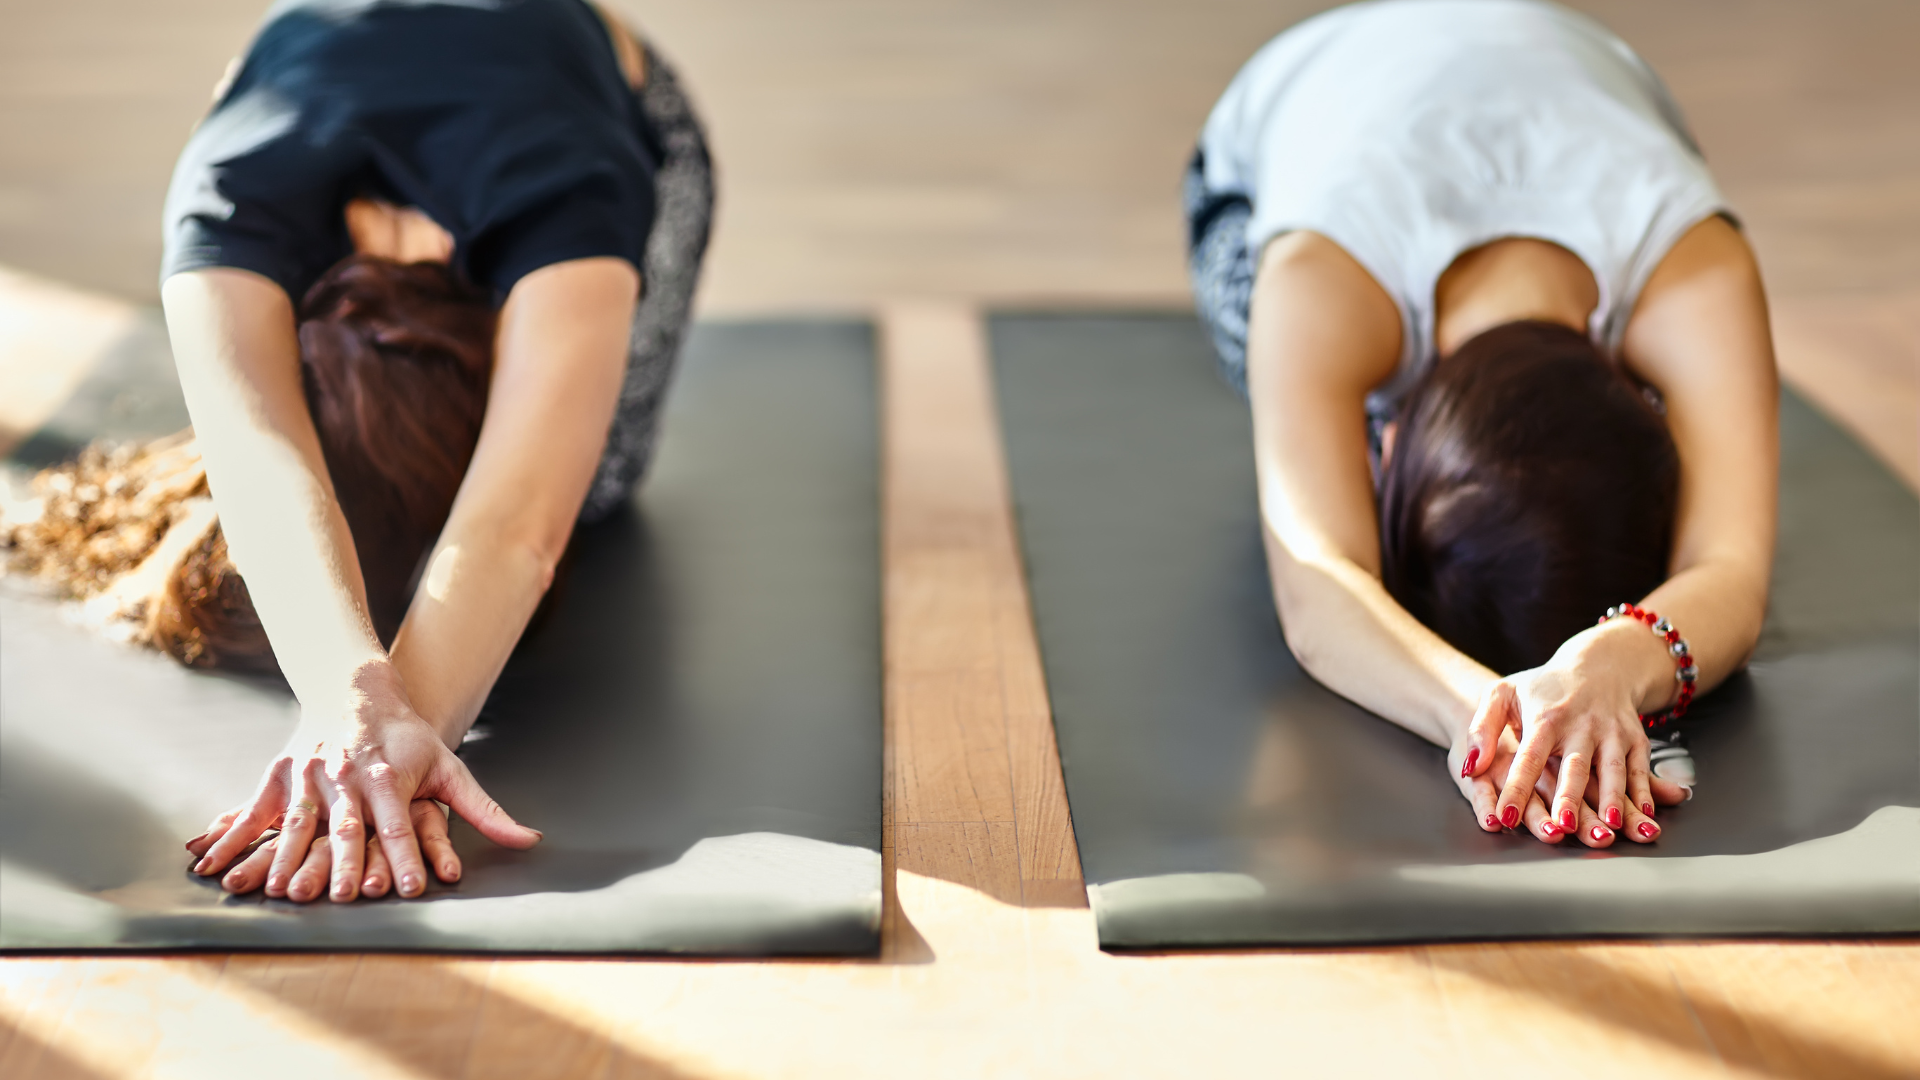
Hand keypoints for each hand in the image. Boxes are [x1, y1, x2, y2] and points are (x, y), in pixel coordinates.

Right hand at [184, 662, 539, 901]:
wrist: (358, 691)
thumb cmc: (410, 740)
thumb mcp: (452, 768)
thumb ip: (485, 811)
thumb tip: (531, 840)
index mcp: (390, 776)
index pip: (401, 825)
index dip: (406, 857)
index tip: (410, 888)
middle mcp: (348, 776)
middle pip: (346, 828)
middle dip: (341, 864)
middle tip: (338, 898)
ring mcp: (310, 775)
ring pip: (297, 823)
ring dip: (284, 857)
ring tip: (275, 891)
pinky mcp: (280, 775)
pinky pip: (253, 812)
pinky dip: (231, 839)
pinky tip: (209, 866)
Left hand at [1458, 630, 1687, 842]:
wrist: (1598, 665)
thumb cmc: (1542, 687)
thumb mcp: (1503, 694)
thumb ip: (1481, 729)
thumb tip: (1469, 767)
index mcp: (1545, 718)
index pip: (1527, 758)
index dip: (1516, 788)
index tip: (1504, 817)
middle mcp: (1580, 726)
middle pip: (1574, 766)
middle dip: (1568, 797)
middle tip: (1562, 826)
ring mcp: (1611, 732)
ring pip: (1612, 769)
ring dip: (1612, 798)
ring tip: (1609, 825)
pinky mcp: (1635, 739)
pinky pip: (1639, 768)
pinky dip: (1644, 792)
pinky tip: (1642, 816)